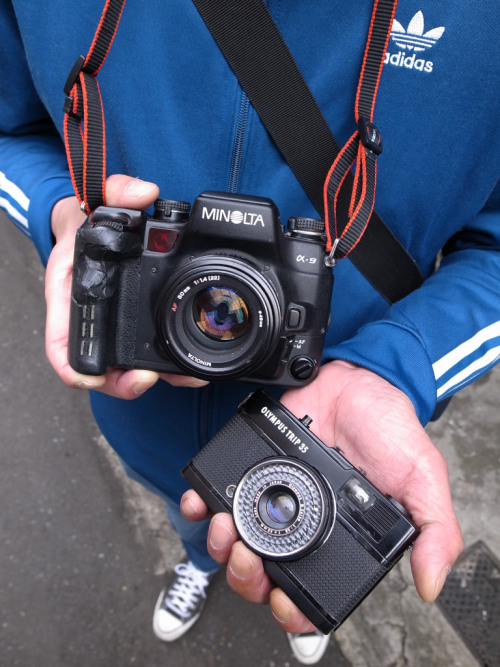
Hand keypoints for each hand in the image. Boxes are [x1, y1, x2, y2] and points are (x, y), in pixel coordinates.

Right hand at [45, 175, 207, 397]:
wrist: (87, 227)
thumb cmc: (84, 224)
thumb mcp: (94, 201)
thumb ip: (116, 190)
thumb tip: (144, 191)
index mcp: (71, 297)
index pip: (62, 345)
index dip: (77, 369)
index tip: (98, 377)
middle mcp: (91, 318)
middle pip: (98, 370)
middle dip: (123, 383)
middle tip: (150, 379)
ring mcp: (111, 326)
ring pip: (124, 368)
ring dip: (151, 378)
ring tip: (183, 376)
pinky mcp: (131, 325)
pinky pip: (143, 353)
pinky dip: (162, 364)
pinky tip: (187, 363)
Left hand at [181, 360, 462, 631]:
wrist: (358, 380)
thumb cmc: (388, 428)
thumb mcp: (421, 477)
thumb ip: (433, 528)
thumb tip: (429, 584)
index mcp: (341, 540)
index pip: (310, 591)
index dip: (290, 608)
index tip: (280, 599)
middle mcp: (303, 525)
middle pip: (262, 573)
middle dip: (246, 576)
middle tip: (247, 557)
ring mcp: (274, 498)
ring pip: (235, 542)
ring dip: (221, 546)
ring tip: (226, 528)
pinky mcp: (253, 468)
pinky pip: (220, 494)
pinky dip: (202, 505)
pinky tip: (202, 504)